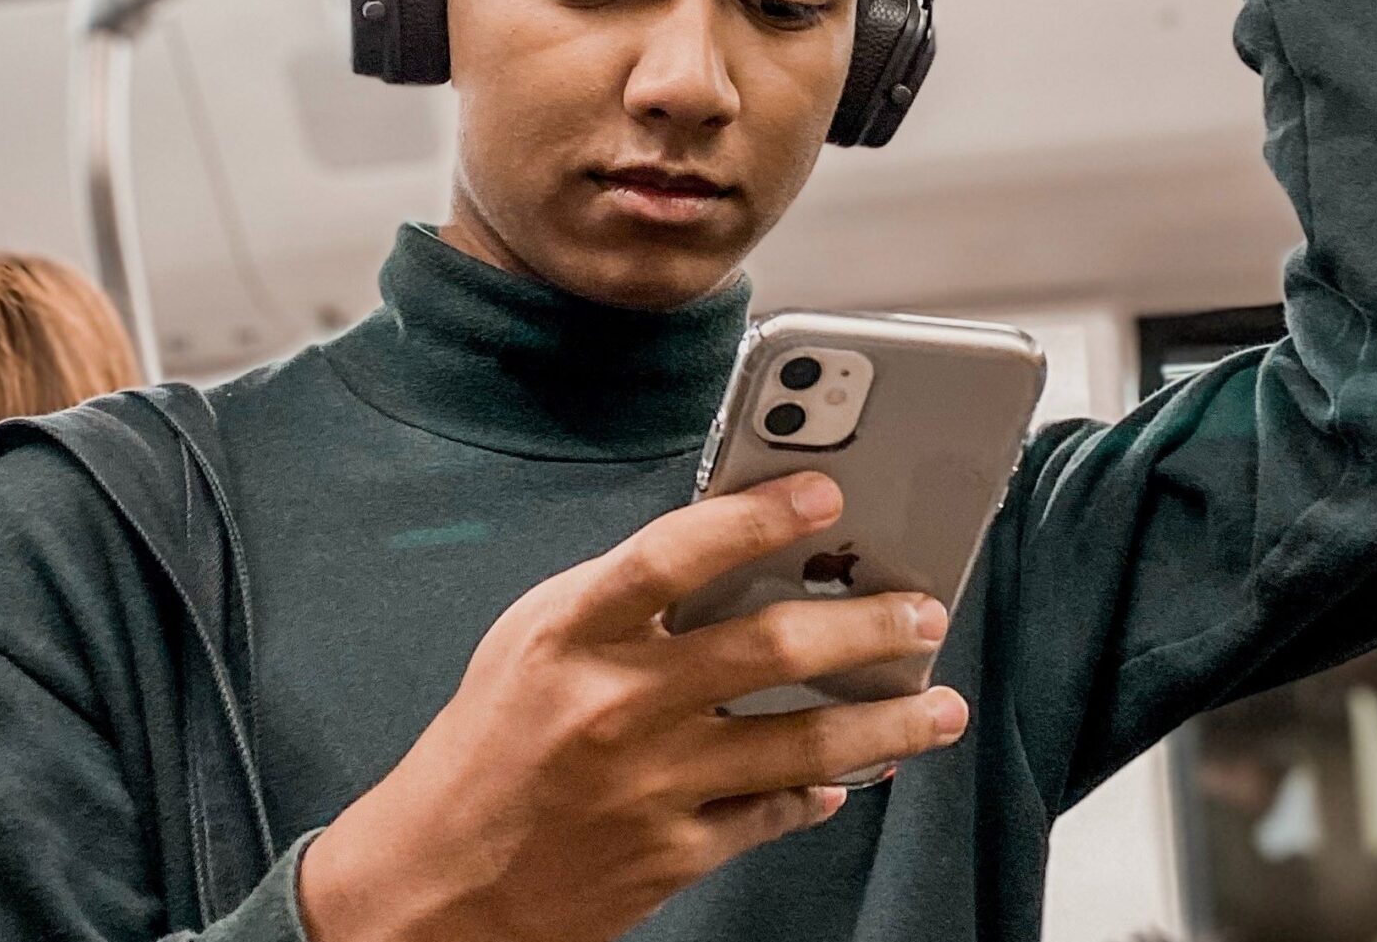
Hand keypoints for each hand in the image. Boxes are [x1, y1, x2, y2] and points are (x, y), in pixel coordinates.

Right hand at [298, 473, 967, 941]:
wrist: (437, 884)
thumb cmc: (491, 742)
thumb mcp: (534, 639)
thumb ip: (625, 594)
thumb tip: (739, 552)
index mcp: (571, 632)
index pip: (676, 553)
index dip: (757, 515)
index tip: (826, 492)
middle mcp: (616, 705)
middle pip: (768, 649)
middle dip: (866, 625)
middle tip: (921, 610)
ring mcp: (652, 786)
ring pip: (801, 744)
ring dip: (886, 722)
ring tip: (938, 704)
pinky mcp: (674, 854)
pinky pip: (775, 812)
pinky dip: (823, 792)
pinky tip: (855, 777)